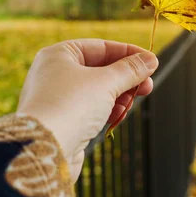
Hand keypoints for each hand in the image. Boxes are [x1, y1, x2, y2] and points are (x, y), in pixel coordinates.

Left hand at [16, 39, 158, 180]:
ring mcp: (58, 98)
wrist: (43, 150)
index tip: (152, 61)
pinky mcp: (63, 121)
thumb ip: (130, 70)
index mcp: (59, 54)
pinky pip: (91, 110)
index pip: (100, 47)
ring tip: (130, 103)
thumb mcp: (106, 82)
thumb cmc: (70, 106)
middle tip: (147, 86)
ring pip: (97, 91)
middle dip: (126, 79)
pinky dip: (107, 111)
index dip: (128, 53)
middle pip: (100, 69)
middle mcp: (55, 73)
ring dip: (118, 96)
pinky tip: (118, 116)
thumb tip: (150, 60)